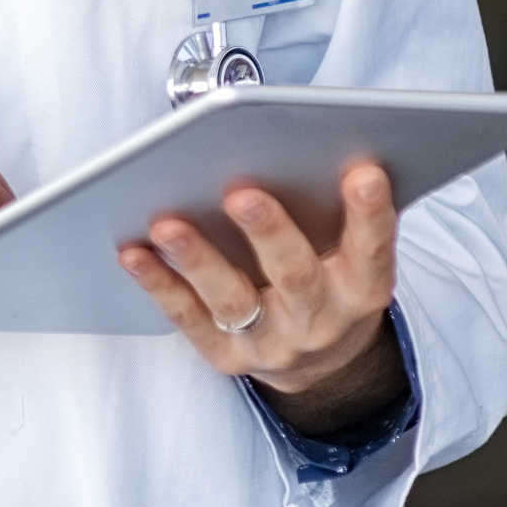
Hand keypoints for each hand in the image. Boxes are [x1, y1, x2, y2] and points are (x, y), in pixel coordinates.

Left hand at [118, 163, 405, 430]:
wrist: (322, 364)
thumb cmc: (331, 276)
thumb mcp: (353, 251)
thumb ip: (339, 207)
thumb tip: (319, 142)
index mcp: (361, 288)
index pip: (372, 251)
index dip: (370, 214)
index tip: (365, 173)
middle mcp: (320, 320)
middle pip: (295, 277)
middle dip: (269, 233)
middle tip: (242, 193)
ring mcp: (272, 342)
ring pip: (233, 300)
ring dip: (198, 259)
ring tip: (167, 223)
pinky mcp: (228, 356)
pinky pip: (190, 319)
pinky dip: (160, 285)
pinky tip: (134, 252)